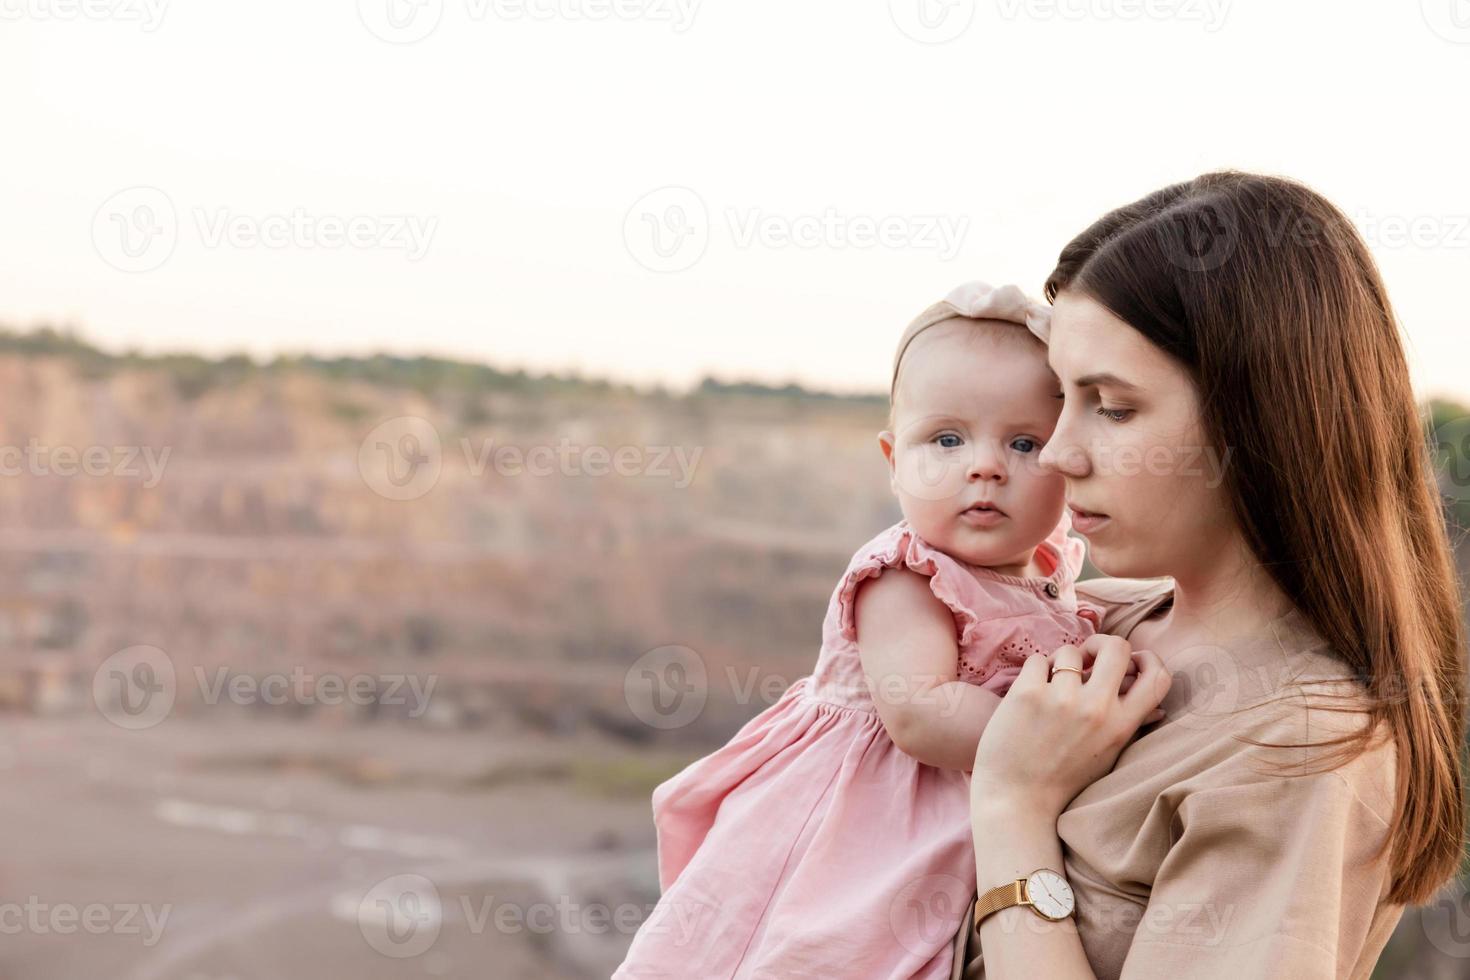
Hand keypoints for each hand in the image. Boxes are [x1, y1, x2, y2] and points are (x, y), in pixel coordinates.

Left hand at [970, 633, 1170, 817]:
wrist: (1016, 801)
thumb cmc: (1062, 781)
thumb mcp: (1108, 756)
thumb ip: (1130, 725)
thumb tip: (1159, 707)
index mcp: (1121, 725)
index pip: (1158, 677)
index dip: (1148, 659)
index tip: (1131, 661)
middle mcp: (1097, 708)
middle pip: (1117, 646)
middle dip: (1101, 645)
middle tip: (1086, 658)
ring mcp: (1062, 698)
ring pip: (1069, 651)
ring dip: (1059, 663)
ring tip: (1049, 687)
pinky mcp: (1027, 693)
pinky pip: (1036, 659)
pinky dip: (1033, 672)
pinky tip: (1029, 694)